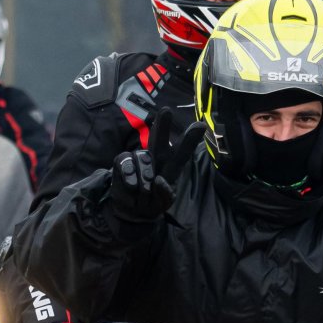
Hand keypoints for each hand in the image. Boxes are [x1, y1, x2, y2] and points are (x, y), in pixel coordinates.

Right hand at [109, 107, 205, 222]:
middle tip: (167, 111)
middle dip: (163, 124)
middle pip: (159, 138)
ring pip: (143, 158)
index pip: (182, 151)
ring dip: (144, 179)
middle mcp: (155, 157)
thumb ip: (165, 194)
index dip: (190, 139)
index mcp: (171, 165)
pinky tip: (131, 187)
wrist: (131, 211)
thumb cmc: (152, 203)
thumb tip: (158, 180)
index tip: (200, 126)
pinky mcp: (122, 160)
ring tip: (143, 193)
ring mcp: (138, 157)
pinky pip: (126, 164)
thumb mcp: (164, 204)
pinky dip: (129, 179)